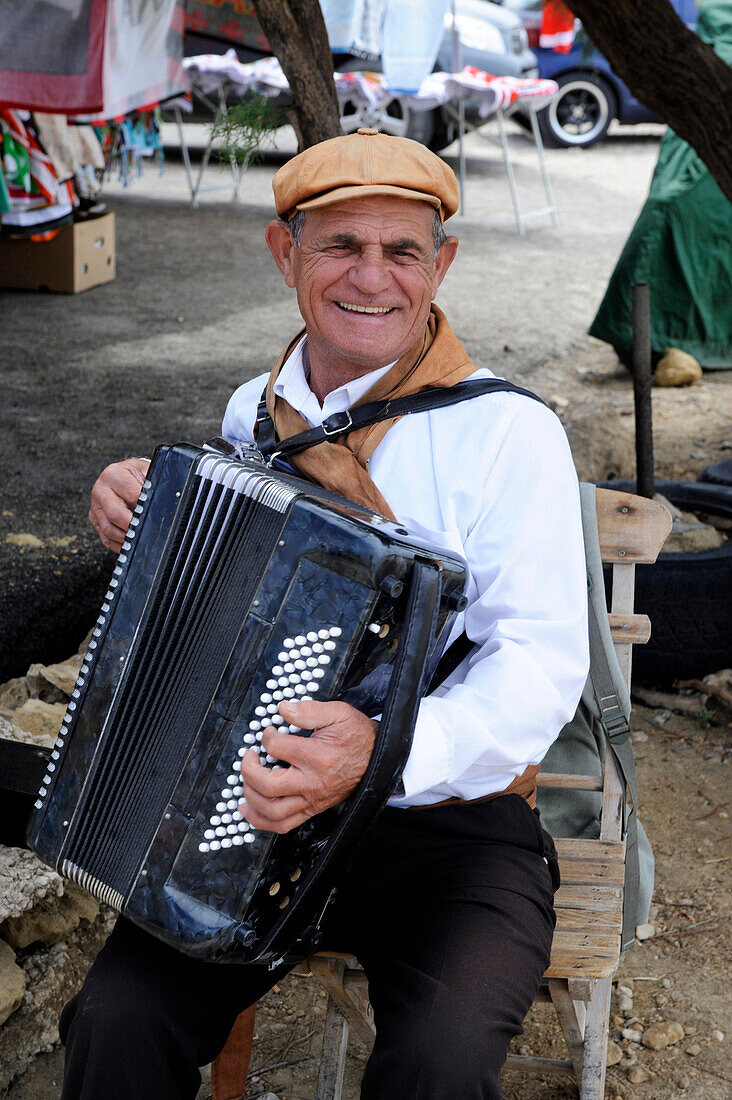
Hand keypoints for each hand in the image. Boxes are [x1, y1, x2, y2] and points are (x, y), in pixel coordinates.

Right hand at [89, 458, 149, 552]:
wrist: (122, 474)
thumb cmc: (135, 474)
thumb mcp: (146, 472)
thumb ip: (153, 484)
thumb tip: (161, 502)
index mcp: (113, 475)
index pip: (132, 496)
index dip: (144, 508)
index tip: (153, 515)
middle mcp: (101, 490)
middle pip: (115, 514)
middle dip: (132, 526)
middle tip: (145, 531)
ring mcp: (96, 506)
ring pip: (108, 529)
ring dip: (125, 537)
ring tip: (138, 538)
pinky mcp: (95, 519)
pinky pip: (106, 537)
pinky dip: (119, 544)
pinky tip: (129, 543)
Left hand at [239, 699, 376, 833]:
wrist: (379, 759)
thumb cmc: (358, 737)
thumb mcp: (339, 714)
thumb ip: (309, 710)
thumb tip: (284, 708)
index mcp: (318, 757)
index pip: (277, 747)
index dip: (266, 736)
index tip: (269, 732)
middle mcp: (313, 782)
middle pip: (268, 785)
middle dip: (249, 769)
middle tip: (250, 756)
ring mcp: (312, 800)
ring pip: (272, 810)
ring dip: (250, 797)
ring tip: (245, 781)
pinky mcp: (312, 809)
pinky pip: (283, 825)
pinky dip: (260, 820)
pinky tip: (247, 809)